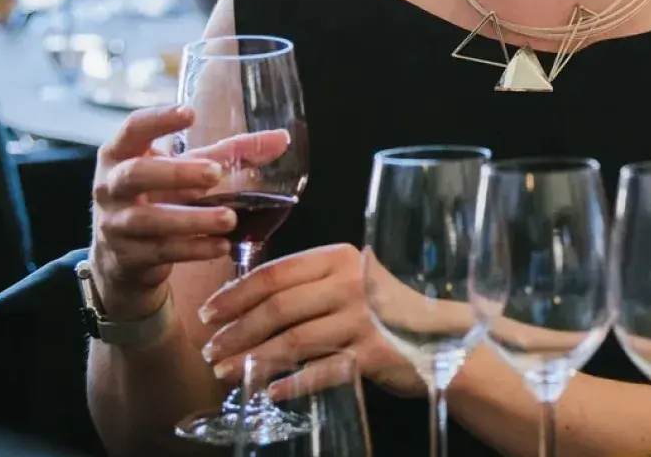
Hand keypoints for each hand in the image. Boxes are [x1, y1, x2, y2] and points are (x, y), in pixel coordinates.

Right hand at [89, 106, 238, 319]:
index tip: (190, 113)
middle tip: (215, 173)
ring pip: (147, 219)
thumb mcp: (186, 169)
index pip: (132, 128)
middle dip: (176, 173)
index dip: (158, 119)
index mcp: (121, 154)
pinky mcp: (128, 257)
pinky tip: (222, 245)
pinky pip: (161, 252)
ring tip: (229, 218)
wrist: (122, 255)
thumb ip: (231, 152)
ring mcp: (115, 224)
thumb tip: (282, 139)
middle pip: (135, 174)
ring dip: (191, 218)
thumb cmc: (158, 195)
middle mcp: (110, 187)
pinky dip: (194, 249)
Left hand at [197, 243, 424, 397]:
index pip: (276, 273)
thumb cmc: (386, 309)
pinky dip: (291, 383)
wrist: (442, 337)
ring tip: (224, 372)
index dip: (235, 294)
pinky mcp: (374, 353)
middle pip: (278, 307)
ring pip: (293, 340)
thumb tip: (244, 300)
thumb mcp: (351, 281)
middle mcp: (352, 283)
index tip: (208, 314)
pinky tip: (268, 391)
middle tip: (209, 350)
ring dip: (252, 359)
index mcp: (340, 258)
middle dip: (236, 331)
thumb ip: (310, 284)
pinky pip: (321, 371)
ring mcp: (364, 318)